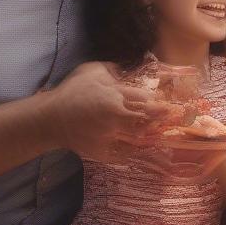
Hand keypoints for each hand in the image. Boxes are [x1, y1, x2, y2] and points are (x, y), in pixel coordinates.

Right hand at [42, 62, 170, 161]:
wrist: (51, 118)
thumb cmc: (73, 91)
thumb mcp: (92, 71)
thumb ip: (114, 70)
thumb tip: (132, 70)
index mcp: (113, 96)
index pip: (145, 99)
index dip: (158, 101)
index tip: (170, 103)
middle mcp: (114, 118)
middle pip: (146, 120)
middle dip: (161, 119)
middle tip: (175, 118)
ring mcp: (108, 137)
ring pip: (138, 139)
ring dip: (151, 136)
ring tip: (163, 133)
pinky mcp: (101, 151)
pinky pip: (124, 155)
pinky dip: (134, 152)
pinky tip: (143, 148)